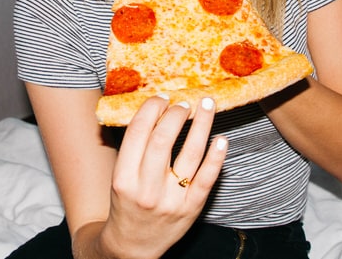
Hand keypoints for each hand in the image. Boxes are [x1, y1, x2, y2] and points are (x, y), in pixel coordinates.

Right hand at [101, 95, 227, 258]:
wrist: (132, 246)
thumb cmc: (127, 203)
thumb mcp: (120, 177)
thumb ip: (134, 148)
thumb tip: (157, 109)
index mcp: (123, 177)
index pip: (138, 132)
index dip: (152, 108)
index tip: (162, 98)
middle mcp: (147, 189)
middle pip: (163, 139)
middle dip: (176, 114)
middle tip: (184, 103)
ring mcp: (171, 200)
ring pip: (190, 154)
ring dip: (201, 125)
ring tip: (207, 105)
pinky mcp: (191, 209)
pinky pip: (207, 179)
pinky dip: (216, 157)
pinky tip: (221, 139)